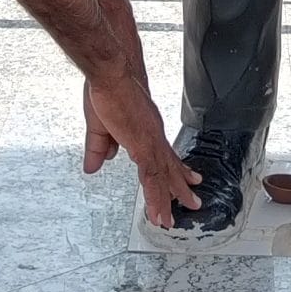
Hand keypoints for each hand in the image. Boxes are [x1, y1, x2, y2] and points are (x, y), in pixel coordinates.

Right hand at [85, 71, 200, 227]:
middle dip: (180, 187)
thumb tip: (98, 164)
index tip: (182, 181)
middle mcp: (153, 136)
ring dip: (167, 199)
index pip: (162, 155)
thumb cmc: (108, 89)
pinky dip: (155, 197)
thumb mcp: (99, 126)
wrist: (111, 73)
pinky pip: (152, 177)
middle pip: (169, 167)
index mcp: (145, 130)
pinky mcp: (143, 145)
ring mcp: (150, 141)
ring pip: (163, 177)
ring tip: (172, 218)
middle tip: (192, 202)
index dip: (172, 171)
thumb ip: (99, 147)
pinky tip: (157, 209)